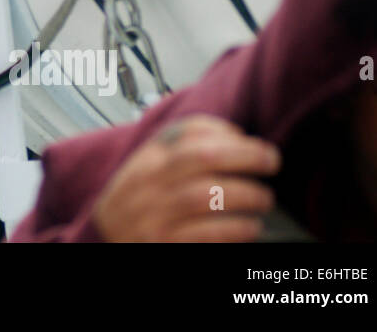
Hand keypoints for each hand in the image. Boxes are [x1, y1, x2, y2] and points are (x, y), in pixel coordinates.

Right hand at [91, 114, 281, 241]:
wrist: (105, 234)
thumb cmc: (139, 197)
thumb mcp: (150, 163)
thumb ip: (182, 145)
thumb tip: (235, 137)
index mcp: (149, 158)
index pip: (187, 133)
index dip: (227, 134)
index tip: (254, 143)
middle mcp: (149, 182)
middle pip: (200, 159)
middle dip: (244, 157)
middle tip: (272, 162)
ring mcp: (154, 214)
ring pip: (204, 196)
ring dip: (245, 195)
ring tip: (264, 199)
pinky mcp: (163, 243)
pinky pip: (205, 234)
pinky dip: (235, 229)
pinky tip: (250, 227)